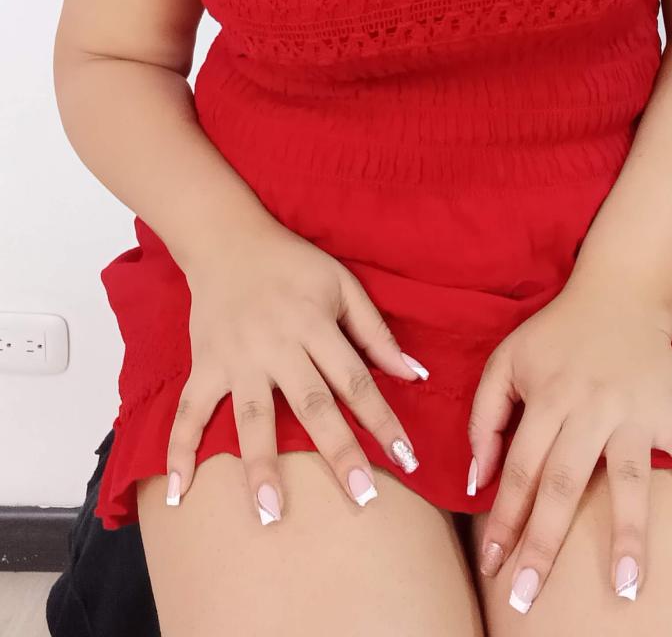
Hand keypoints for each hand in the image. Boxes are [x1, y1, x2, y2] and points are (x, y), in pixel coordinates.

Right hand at [165, 218, 428, 523]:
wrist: (226, 238)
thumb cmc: (293, 263)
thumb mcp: (342, 284)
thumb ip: (375, 331)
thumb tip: (414, 374)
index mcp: (315, 323)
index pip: (356, 380)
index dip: (383, 419)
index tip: (407, 458)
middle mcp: (277, 345)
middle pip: (312, 405)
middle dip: (337, 452)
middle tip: (360, 497)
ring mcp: (236, 358)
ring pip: (251, 417)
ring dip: (260, 466)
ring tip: (270, 514)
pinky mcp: (204, 364)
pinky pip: (189, 411)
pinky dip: (179, 451)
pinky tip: (176, 493)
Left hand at [467, 277, 671, 608]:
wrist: (619, 295)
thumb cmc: (556, 336)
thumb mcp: (506, 361)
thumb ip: (484, 418)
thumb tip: (476, 482)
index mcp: (547, 397)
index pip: (520, 468)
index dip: (504, 519)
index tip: (492, 565)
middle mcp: (590, 408)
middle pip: (565, 482)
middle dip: (545, 543)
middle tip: (528, 595)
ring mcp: (636, 412)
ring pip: (631, 478)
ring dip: (628, 533)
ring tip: (625, 589)